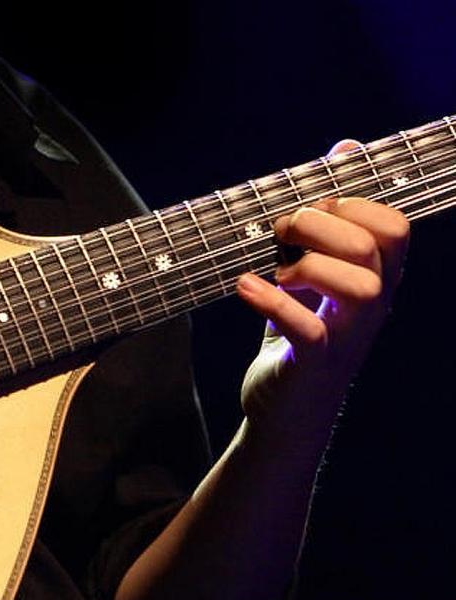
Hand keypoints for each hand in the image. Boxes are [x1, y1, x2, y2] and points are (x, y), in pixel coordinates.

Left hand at [235, 141, 409, 439]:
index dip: (355, 203)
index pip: (395, 226)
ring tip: (275, 269)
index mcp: (375, 279)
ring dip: (309, 265)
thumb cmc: (299, 335)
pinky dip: (274, 302)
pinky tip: (245, 287)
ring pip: (362, 287)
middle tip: (280, 232)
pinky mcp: (316, 365)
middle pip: (375, 246)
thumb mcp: (312, 271)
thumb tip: (346, 147)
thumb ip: (326, 218)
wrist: (284, 411)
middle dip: (321, 224)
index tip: (312, 207)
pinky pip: (310, 330)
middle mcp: (372, 307)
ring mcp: (348, 337)